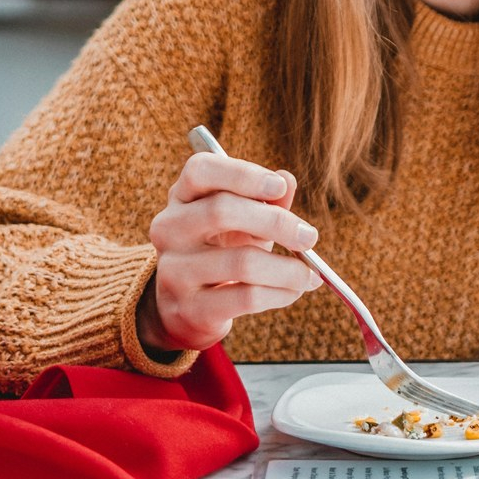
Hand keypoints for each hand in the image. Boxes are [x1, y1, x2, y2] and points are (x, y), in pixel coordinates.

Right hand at [138, 150, 321, 352]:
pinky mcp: (189, 308)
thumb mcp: (242, 220)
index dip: (243, 175)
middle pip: (222, 211)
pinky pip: (246, 297)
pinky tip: (293, 291)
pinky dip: (280, 293)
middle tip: (309, 236)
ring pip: (242, 262)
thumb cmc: (222, 249)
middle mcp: (170, 228)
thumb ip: (267, 198)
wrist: (186, 306)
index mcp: (182, 196)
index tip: (280, 187)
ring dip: (288, 269)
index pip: (201, 170)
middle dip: (276, 222)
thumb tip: (288, 180)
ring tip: (309, 274)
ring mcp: (174, 270)